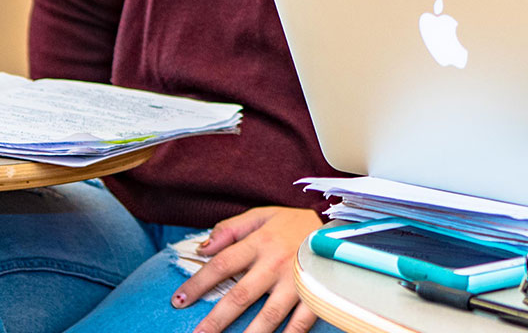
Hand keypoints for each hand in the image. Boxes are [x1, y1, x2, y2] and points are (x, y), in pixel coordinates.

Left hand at [170, 206, 322, 332]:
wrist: (339, 226)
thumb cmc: (293, 224)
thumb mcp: (262, 215)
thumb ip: (231, 228)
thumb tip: (202, 248)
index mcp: (261, 242)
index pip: (222, 264)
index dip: (198, 283)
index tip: (178, 300)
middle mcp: (276, 263)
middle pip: (241, 296)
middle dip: (216, 320)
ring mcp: (297, 281)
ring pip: (269, 315)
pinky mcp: (315, 293)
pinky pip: (301, 321)